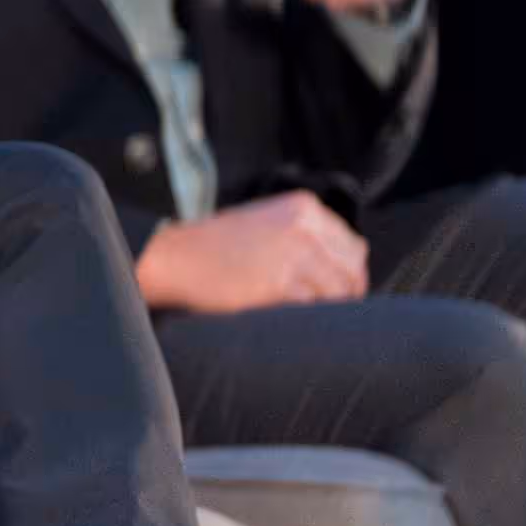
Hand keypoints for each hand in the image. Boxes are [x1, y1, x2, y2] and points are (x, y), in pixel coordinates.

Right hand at [133, 190, 368, 312]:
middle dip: (345, 293)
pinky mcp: (281, 283)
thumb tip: (342, 264)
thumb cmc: (213, 244)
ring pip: (338, 292)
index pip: (352, 246)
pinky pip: (314, 308)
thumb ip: (303, 235)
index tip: (337, 289)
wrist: (173, 256)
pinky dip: (306, 316)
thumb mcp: (264, 222)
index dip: (347, 273)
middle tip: (326, 308)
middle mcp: (304, 227)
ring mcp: (294, 254)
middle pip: (352, 270)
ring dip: (326, 308)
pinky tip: (287, 314)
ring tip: (302, 312)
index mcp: (303, 208)